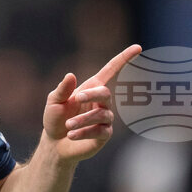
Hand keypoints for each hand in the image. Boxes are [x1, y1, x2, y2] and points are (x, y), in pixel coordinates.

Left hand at [43, 44, 141, 162]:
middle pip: (105, 93)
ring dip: (82, 119)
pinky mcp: (104, 135)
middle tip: (76, 99)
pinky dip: (84, 132)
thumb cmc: (55, 118)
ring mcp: (105, 119)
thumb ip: (62, 89)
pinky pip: (99, 131)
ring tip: (68, 125)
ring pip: (101, 115)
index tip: (138, 47)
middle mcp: (101, 102)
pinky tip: (72, 135)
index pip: (110, 71)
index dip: (124, 59)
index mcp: (91, 88)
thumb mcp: (54, 102)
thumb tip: (71, 75)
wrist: (54, 143)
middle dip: (91, 95)